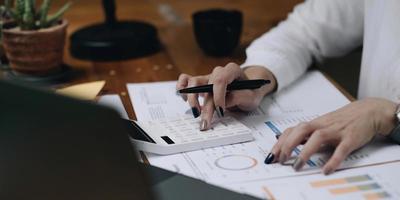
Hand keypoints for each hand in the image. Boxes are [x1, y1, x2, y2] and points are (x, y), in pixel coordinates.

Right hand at [176, 62, 275, 129]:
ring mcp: (208, 77)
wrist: (248, 89)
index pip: (221, 79)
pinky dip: (182, 88)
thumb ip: (240, 97)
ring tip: (195, 113)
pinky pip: (186, 80)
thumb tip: (224, 102)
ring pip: (193, 82)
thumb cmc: (250, 92)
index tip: (220, 112)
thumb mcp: (252, 97)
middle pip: (206, 85)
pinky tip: (184, 99)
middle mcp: (218, 72)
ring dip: (191, 98)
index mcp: (232, 70)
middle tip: (206, 122)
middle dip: (205, 106)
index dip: (218, 96)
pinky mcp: (200, 84)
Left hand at [268, 98, 396, 174]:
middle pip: (301, 130)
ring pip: (318, 138)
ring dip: (305, 152)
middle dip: (288, 145)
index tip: (271, 156)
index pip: (292, 131)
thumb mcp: (321, 125)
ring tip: (297, 166)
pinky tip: (326, 170)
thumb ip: (306, 134)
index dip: (280, 143)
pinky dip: (333, 160)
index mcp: (314, 124)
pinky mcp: (351, 138)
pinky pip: (341, 149)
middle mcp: (323, 125)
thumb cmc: (342, 120)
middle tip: (280, 160)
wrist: (368, 111)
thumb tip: (285, 141)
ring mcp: (336, 131)